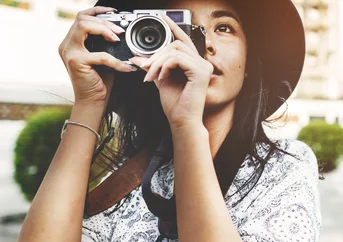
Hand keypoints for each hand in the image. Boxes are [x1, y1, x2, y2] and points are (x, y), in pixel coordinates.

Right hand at [59, 6, 137, 103]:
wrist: (92, 102)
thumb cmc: (99, 81)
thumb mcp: (102, 57)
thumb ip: (104, 42)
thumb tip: (120, 30)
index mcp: (71, 42)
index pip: (81, 17)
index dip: (97, 11)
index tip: (113, 12)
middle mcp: (66, 45)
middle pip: (83, 19)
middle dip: (104, 22)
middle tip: (120, 31)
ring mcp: (68, 52)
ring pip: (84, 26)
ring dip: (104, 30)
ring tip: (117, 39)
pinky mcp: (75, 62)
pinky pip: (99, 54)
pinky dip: (115, 60)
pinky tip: (124, 66)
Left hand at [130, 16, 212, 132]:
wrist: (181, 122)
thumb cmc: (175, 106)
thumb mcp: (161, 81)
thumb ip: (154, 67)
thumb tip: (139, 57)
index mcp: (194, 64)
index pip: (184, 41)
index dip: (173, 28)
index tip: (162, 18)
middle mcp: (202, 63)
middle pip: (176, 44)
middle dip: (156, 55)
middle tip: (145, 69)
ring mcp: (204, 67)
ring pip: (175, 50)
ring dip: (157, 62)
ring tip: (152, 76)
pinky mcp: (201, 72)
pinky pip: (177, 59)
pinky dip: (164, 66)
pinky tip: (161, 78)